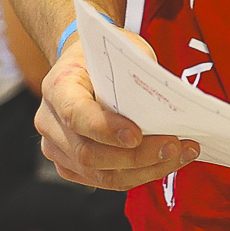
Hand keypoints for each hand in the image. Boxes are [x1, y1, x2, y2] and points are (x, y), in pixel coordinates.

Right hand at [35, 28, 198, 190]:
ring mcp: (57, 148)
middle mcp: (49, 122)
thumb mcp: (122, 50)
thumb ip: (135, 78)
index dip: (106, 129)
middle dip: (136, 156)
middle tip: (173, 146)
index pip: (76, 115)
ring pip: (100, 174)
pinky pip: (106, 179)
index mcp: (57, 86)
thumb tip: (168, 108)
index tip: (137, 135)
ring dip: (145, 170)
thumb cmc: (106, 56)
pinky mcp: (71, 165)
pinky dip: (139, 174)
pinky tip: (166, 162)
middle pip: (89, 153)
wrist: (84, 64)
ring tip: (180, 154)